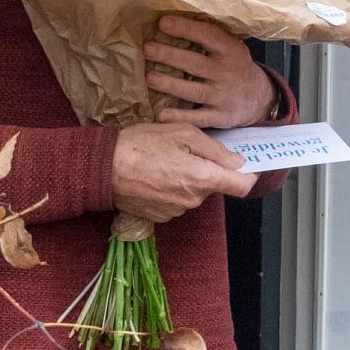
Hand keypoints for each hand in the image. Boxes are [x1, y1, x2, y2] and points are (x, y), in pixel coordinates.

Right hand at [111, 122, 256, 221]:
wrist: (101, 168)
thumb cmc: (141, 144)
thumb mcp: (182, 133)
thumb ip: (215, 149)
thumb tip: (237, 162)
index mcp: (202, 178)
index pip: (242, 186)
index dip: (248, 174)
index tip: (244, 164)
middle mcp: (192, 200)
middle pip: (214, 185)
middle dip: (208, 169)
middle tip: (187, 150)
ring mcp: (176, 210)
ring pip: (195, 192)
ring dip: (189, 178)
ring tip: (166, 160)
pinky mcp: (161, 216)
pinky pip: (177, 200)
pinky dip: (173, 188)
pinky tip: (156, 174)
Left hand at [143, 15, 277, 128]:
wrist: (260, 98)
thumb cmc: (235, 68)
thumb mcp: (232, 49)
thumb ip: (211, 39)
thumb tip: (172, 23)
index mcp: (232, 51)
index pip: (208, 36)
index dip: (186, 29)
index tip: (162, 23)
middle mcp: (228, 73)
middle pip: (196, 64)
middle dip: (170, 56)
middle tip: (148, 49)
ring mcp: (224, 97)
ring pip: (194, 91)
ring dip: (170, 84)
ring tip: (149, 77)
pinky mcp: (221, 117)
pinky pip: (199, 118)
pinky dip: (180, 117)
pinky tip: (162, 115)